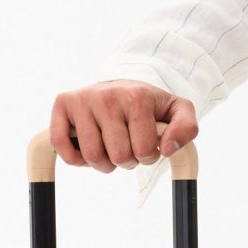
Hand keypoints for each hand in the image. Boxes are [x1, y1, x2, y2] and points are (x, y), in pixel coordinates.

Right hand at [49, 82, 198, 171]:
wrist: (122, 84)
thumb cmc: (149, 105)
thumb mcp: (177, 110)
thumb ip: (186, 128)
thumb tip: (168, 148)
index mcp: (136, 97)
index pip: (143, 151)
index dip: (148, 156)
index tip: (147, 143)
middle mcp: (106, 96)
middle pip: (118, 157)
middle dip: (126, 161)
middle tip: (127, 146)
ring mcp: (82, 98)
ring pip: (92, 157)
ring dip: (103, 163)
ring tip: (110, 147)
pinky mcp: (62, 104)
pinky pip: (61, 146)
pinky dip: (75, 158)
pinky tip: (87, 148)